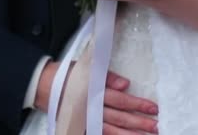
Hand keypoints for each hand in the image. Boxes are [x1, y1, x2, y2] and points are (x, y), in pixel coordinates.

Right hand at [35, 63, 157, 133]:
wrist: (41, 85)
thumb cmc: (66, 75)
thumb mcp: (86, 69)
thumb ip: (106, 76)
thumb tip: (126, 85)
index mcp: (94, 91)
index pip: (121, 100)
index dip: (138, 104)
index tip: (153, 108)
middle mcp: (92, 107)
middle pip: (119, 118)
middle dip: (139, 123)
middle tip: (156, 126)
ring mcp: (86, 119)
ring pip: (111, 130)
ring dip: (129, 134)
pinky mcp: (80, 126)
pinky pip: (98, 133)